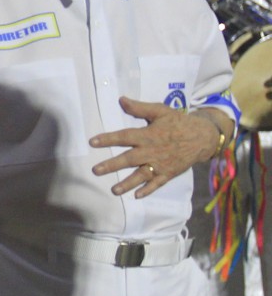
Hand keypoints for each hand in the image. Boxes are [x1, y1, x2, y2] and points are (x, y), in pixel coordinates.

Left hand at [89, 97, 226, 196]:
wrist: (203, 137)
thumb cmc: (178, 122)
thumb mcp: (160, 111)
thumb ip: (140, 108)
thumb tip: (121, 100)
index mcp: (148, 135)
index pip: (125, 137)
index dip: (108, 139)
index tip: (92, 142)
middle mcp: (152, 151)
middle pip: (130, 159)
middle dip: (112, 165)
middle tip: (96, 170)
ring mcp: (161, 164)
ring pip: (142, 175)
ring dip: (128, 183)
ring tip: (114, 190)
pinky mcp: (169, 173)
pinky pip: (158, 183)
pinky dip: (148, 189)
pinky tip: (137, 196)